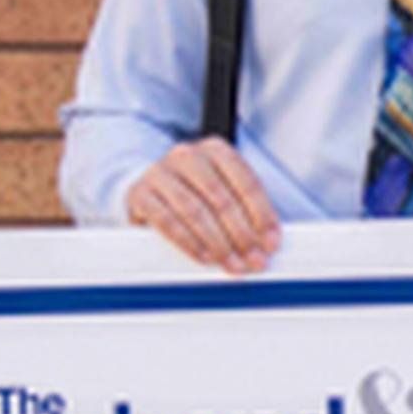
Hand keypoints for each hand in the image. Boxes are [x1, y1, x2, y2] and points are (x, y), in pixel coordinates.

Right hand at [125, 138, 279, 273]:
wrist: (149, 187)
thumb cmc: (195, 192)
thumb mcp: (222, 190)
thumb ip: (244, 209)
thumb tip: (267, 241)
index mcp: (216, 150)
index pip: (246, 182)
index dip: (262, 215)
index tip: (271, 242)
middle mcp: (188, 156)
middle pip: (222, 198)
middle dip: (242, 235)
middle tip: (255, 260)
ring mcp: (161, 173)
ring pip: (196, 211)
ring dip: (218, 243)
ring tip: (233, 264)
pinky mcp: (141, 193)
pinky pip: (167, 221)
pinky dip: (189, 242)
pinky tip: (204, 257)